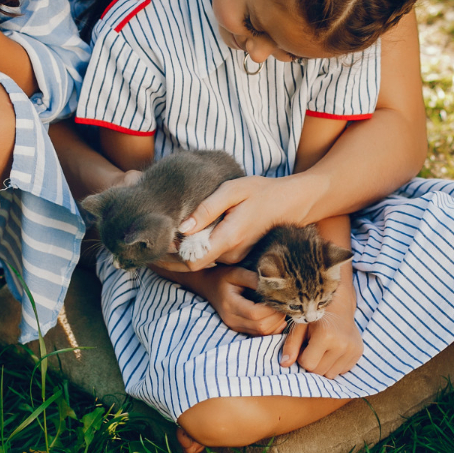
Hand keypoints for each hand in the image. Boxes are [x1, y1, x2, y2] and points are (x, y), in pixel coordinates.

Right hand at [154, 264, 285, 335]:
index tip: (281, 297)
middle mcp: (231, 319)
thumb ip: (253, 278)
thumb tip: (273, 284)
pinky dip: (272, 328)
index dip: (272, 308)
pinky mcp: (239, 329)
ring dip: (276, 323)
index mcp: (230, 305)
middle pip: (261, 326)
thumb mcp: (236, 272)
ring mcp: (234, 327)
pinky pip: (259, 334)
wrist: (207, 286)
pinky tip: (276, 316)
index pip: (256, 314)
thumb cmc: (222, 276)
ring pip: (262, 333)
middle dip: (277, 316)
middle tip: (285, 303)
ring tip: (281, 308)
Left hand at [167, 175, 315, 269]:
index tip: (161, 239)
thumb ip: (207, 209)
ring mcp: (237, 257)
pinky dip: (203, 244)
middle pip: (194, 260)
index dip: (172, 255)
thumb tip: (182, 227)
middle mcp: (232, 255)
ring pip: (203, 257)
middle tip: (161, 231)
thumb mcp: (233, 191)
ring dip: (190, 246)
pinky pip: (214, 254)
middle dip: (177, 249)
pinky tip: (197, 230)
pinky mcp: (239, 255)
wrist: (292, 203)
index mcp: (229, 239)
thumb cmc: (262, 192)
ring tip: (179, 227)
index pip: (192, 261)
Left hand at [280, 307, 362, 377]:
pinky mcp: (359, 352)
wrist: (338, 303)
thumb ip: (291, 345)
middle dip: (312, 363)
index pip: (308, 364)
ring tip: (323, 349)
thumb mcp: (299, 326)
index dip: (302, 357)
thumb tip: (284, 364)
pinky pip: (342, 370)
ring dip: (323, 365)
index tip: (304, 346)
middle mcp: (342, 344)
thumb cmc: (315, 315)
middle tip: (312, 347)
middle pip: (320, 371)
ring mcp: (353, 349)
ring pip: (331, 374)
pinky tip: (333, 350)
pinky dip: (334, 364)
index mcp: (326, 335)